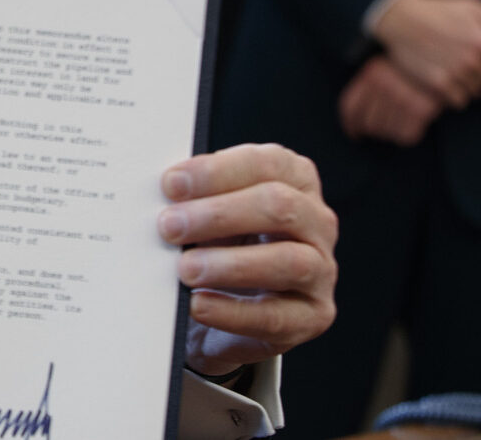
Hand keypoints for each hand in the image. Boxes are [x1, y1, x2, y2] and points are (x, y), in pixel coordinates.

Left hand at [159, 144, 337, 376]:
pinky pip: (277, 316)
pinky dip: (234, 312)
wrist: (232, 302)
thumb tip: (159, 194)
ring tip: (185, 270)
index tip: (171, 184)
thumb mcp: (210, 210)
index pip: (265, 164)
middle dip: (218, 215)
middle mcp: (316, 221)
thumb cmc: (219, 239)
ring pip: (289, 261)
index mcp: (294, 179)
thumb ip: (194, 197)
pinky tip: (199, 305)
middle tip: (170, 227)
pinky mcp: (313, 315)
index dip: (217, 172)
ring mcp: (321, 269)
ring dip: (230, 264)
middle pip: (279, 207)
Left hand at [338, 55, 442, 145]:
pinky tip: (416, 125)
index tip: (355, 134)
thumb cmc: (418, 66)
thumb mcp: (389, 67)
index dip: (351, 125)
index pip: (350, 107)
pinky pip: (406, 136)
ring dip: (392, 132)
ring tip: (403, 121)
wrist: (454, 59)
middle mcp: (384, 84)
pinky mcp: (423, 109)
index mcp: (372, 72)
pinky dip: (409, 134)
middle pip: (369, 123)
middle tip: (383, 130)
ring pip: (386, 132)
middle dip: (374, 130)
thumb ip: (371, 87)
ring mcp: (402, 96)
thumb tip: (354, 125)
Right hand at [372, 0, 480, 107]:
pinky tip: (446, 83)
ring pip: (476, 92)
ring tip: (454, 73)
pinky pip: (459, 101)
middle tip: (463, 65)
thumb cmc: (436, 9)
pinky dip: (456, 96)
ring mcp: (455, 72)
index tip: (478, 57)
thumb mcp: (471, 5)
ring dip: (469, 86)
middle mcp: (473, 59)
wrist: (398, 18)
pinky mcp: (437, 83)